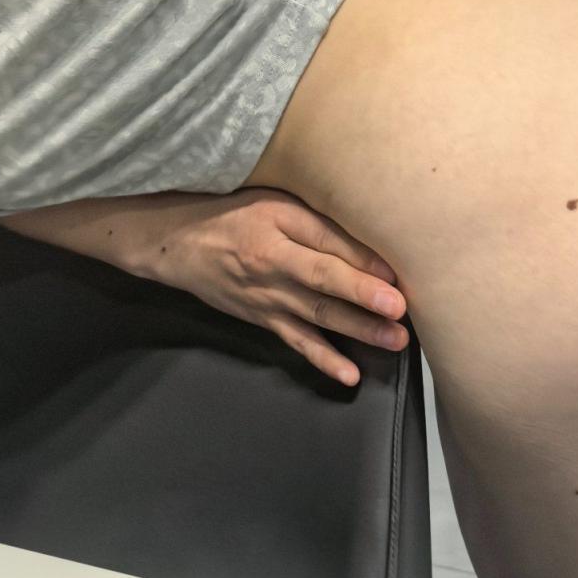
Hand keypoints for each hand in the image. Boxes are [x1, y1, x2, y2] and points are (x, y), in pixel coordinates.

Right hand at [140, 188, 408, 386]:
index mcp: (276, 227)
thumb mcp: (274, 203)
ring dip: (357, 330)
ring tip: (394, 341)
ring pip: (317, 316)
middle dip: (363, 299)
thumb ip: (318, 222)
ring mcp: (267, 298)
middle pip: (323, 284)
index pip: (325, 244)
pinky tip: (350, 375)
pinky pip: (296, 342)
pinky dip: (323, 360)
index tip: (397, 273)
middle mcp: (272, 266)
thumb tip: (369, 243)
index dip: (361, 260)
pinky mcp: (263, 319)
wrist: (177, 243)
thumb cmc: (233, 213)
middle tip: (400, 311)